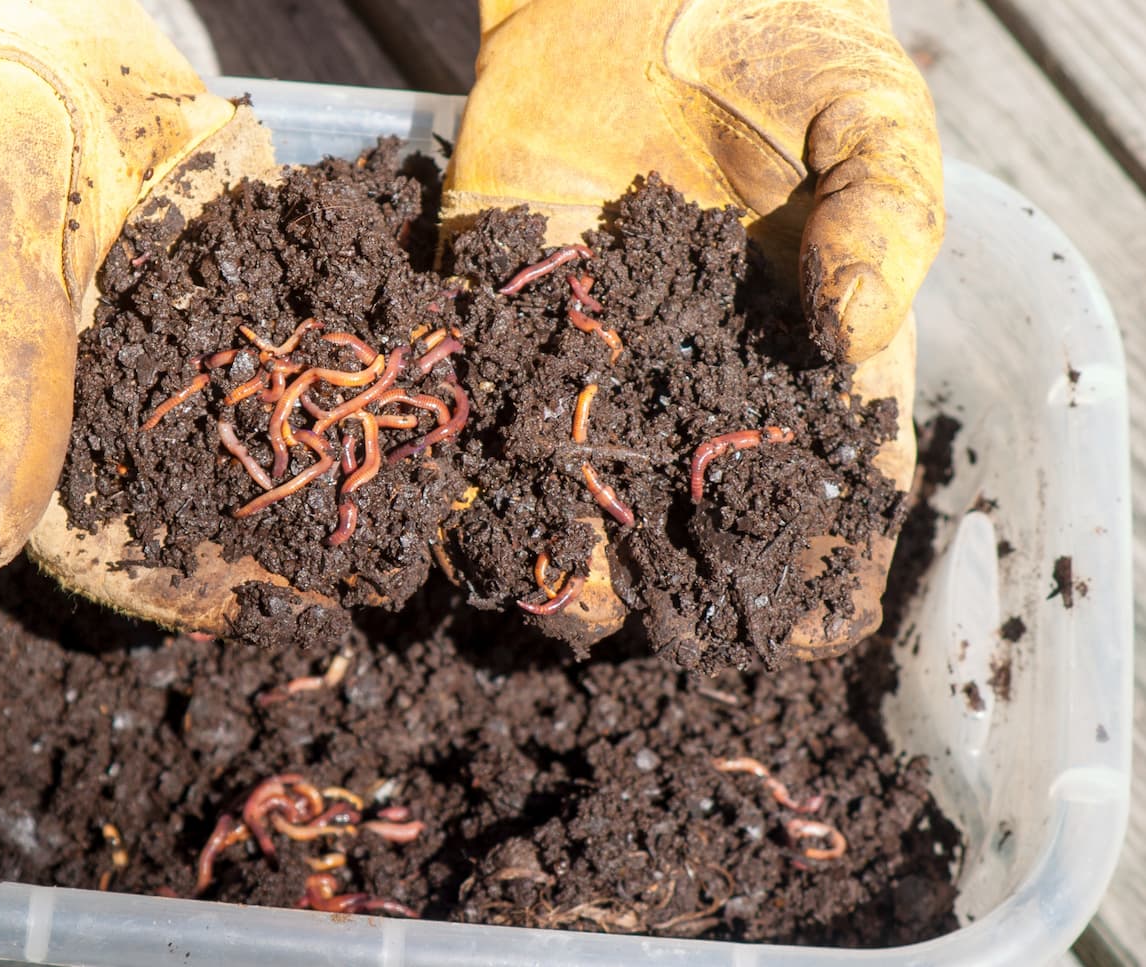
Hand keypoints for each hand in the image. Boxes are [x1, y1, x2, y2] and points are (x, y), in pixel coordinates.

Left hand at [442, 0, 942, 656]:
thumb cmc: (794, 51)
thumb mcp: (874, 127)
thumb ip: (880, 223)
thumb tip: (853, 328)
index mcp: (793, 360)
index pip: (816, 485)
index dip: (815, 563)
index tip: (802, 630)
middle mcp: (686, 376)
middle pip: (682, 506)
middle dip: (667, 578)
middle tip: (644, 627)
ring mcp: (588, 346)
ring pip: (570, 471)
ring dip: (552, 537)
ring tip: (542, 591)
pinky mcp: (497, 297)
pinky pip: (477, 381)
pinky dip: (462, 439)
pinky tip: (455, 497)